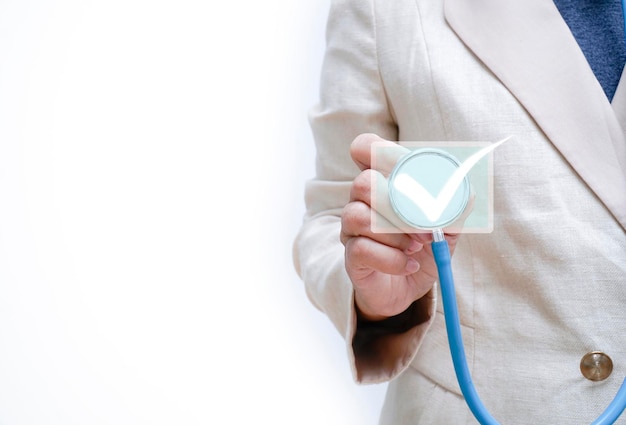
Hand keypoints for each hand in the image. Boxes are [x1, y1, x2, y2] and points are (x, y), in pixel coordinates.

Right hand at [340, 134, 464, 321]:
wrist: (408, 287)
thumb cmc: (423, 247)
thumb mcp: (447, 226)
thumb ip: (455, 207)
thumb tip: (468, 193)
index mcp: (383, 181)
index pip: (365, 147)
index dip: (380, 150)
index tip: (405, 170)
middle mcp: (360, 200)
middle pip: (363, 183)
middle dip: (400, 206)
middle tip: (426, 228)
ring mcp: (351, 228)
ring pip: (359, 216)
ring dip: (395, 234)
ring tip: (417, 247)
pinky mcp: (351, 256)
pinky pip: (362, 249)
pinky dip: (393, 259)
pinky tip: (408, 265)